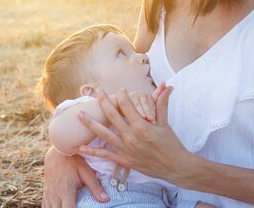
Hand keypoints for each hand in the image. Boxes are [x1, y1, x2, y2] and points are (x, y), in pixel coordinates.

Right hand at [42, 146, 109, 207]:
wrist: (58, 151)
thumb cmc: (74, 161)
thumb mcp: (86, 172)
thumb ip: (95, 187)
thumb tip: (106, 199)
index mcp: (66, 191)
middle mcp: (55, 195)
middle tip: (75, 206)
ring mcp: (49, 194)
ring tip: (68, 206)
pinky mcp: (45, 192)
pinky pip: (45, 205)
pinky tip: (59, 206)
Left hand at [77, 85, 192, 183]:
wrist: (174, 167)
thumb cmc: (171, 144)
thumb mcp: (165, 123)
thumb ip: (162, 104)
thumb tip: (166, 86)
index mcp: (141, 125)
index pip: (127, 104)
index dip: (122, 95)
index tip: (120, 90)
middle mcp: (131, 135)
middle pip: (112, 115)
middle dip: (102, 101)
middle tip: (96, 91)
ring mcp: (126, 148)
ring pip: (103, 133)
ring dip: (90, 123)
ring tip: (79, 115)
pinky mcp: (124, 160)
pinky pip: (105, 155)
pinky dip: (92, 152)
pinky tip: (80, 148)